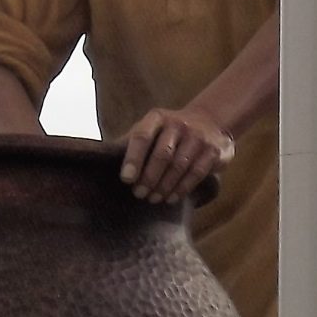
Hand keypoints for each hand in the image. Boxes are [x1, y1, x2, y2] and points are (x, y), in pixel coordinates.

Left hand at [120, 106, 235, 204]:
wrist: (210, 122)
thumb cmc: (169, 132)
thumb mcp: (150, 128)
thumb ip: (130, 142)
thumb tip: (102, 158)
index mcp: (157, 118)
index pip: (142, 137)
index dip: (133, 159)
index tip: (126, 180)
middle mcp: (178, 124)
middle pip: (162, 154)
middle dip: (149, 177)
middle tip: (139, 194)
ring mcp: (198, 137)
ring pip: (179, 166)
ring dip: (164, 185)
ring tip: (153, 198)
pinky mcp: (213, 150)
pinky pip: (196, 173)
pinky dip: (182, 188)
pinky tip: (171, 197)